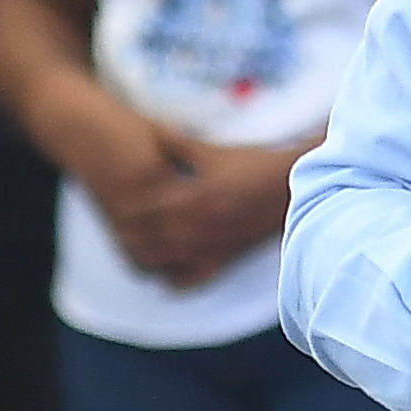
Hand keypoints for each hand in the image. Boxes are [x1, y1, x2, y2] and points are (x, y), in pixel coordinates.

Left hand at [102, 128, 300, 289]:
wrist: (294, 187)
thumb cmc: (257, 166)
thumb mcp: (217, 152)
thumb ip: (182, 144)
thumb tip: (155, 130)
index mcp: (196, 197)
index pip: (152, 209)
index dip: (132, 211)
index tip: (117, 209)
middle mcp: (202, 225)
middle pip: (157, 237)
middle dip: (135, 237)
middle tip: (118, 235)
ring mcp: (215, 243)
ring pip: (173, 258)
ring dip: (151, 257)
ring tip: (135, 255)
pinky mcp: (230, 255)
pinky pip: (200, 274)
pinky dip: (182, 279)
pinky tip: (169, 281)